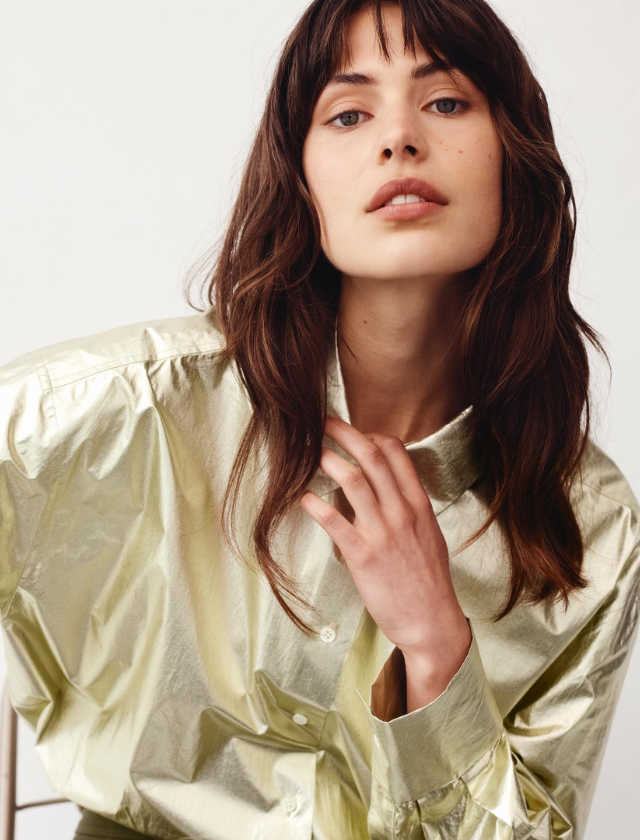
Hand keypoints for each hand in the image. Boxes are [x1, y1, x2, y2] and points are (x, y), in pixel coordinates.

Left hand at [299, 415, 468, 660]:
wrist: (431, 620)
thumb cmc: (427, 580)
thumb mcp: (428, 534)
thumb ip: (409, 508)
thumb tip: (386, 489)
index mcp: (418, 504)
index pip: (396, 453)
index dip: (371, 436)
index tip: (354, 434)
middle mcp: (402, 512)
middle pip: (372, 457)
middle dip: (344, 433)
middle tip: (322, 422)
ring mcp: (383, 532)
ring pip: (354, 481)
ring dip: (329, 460)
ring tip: (310, 451)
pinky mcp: (363, 556)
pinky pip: (335, 522)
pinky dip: (316, 505)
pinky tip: (303, 497)